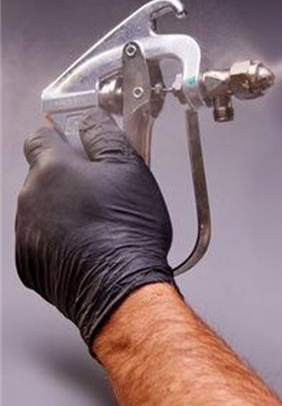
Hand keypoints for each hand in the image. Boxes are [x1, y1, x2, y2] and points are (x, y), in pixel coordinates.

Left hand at [16, 109, 173, 348]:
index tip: (76, 143)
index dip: (60, 136)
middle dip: (69, 178)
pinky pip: (42, 240)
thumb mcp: (130, 167)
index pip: (40, 136)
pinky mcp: (30, 263)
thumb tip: (91, 119)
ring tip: (101, 224)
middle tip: (104, 191)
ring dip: (65, 210)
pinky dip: (60, 240)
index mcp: (52, 169)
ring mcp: (27, 233)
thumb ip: (105, 134)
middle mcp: (30, 198)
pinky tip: (89, 246)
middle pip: (44, 175)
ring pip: (43, 209)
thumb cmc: (128, 230)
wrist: (121, 286)